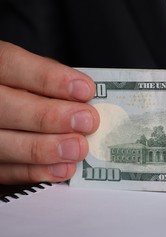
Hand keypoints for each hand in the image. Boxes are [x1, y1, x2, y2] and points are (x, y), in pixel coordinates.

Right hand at [0, 41, 98, 183]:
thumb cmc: (22, 89)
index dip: (49, 78)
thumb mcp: (29, 72)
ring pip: (2, 143)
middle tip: (86, 121)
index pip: (11, 64)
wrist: (5, 112)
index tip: (85, 89)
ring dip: (44, 148)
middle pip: (5, 107)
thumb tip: (85, 99)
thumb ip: (50, 80)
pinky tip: (63, 169)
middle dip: (50, 116)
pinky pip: (5, 171)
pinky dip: (36, 172)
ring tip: (78, 148)